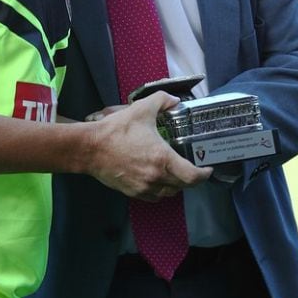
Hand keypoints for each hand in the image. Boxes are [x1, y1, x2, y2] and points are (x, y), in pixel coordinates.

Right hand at [87, 92, 212, 199]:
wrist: (90, 148)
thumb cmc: (116, 130)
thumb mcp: (141, 109)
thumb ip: (162, 101)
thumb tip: (174, 100)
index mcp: (163, 159)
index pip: (192, 176)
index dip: (204, 175)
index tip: (207, 169)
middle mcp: (156, 177)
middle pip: (183, 186)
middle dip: (191, 179)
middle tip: (193, 170)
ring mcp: (144, 187)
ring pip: (168, 193)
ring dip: (175, 186)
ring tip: (175, 174)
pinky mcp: (132, 192)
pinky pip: (153, 197)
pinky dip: (160, 191)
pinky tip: (157, 180)